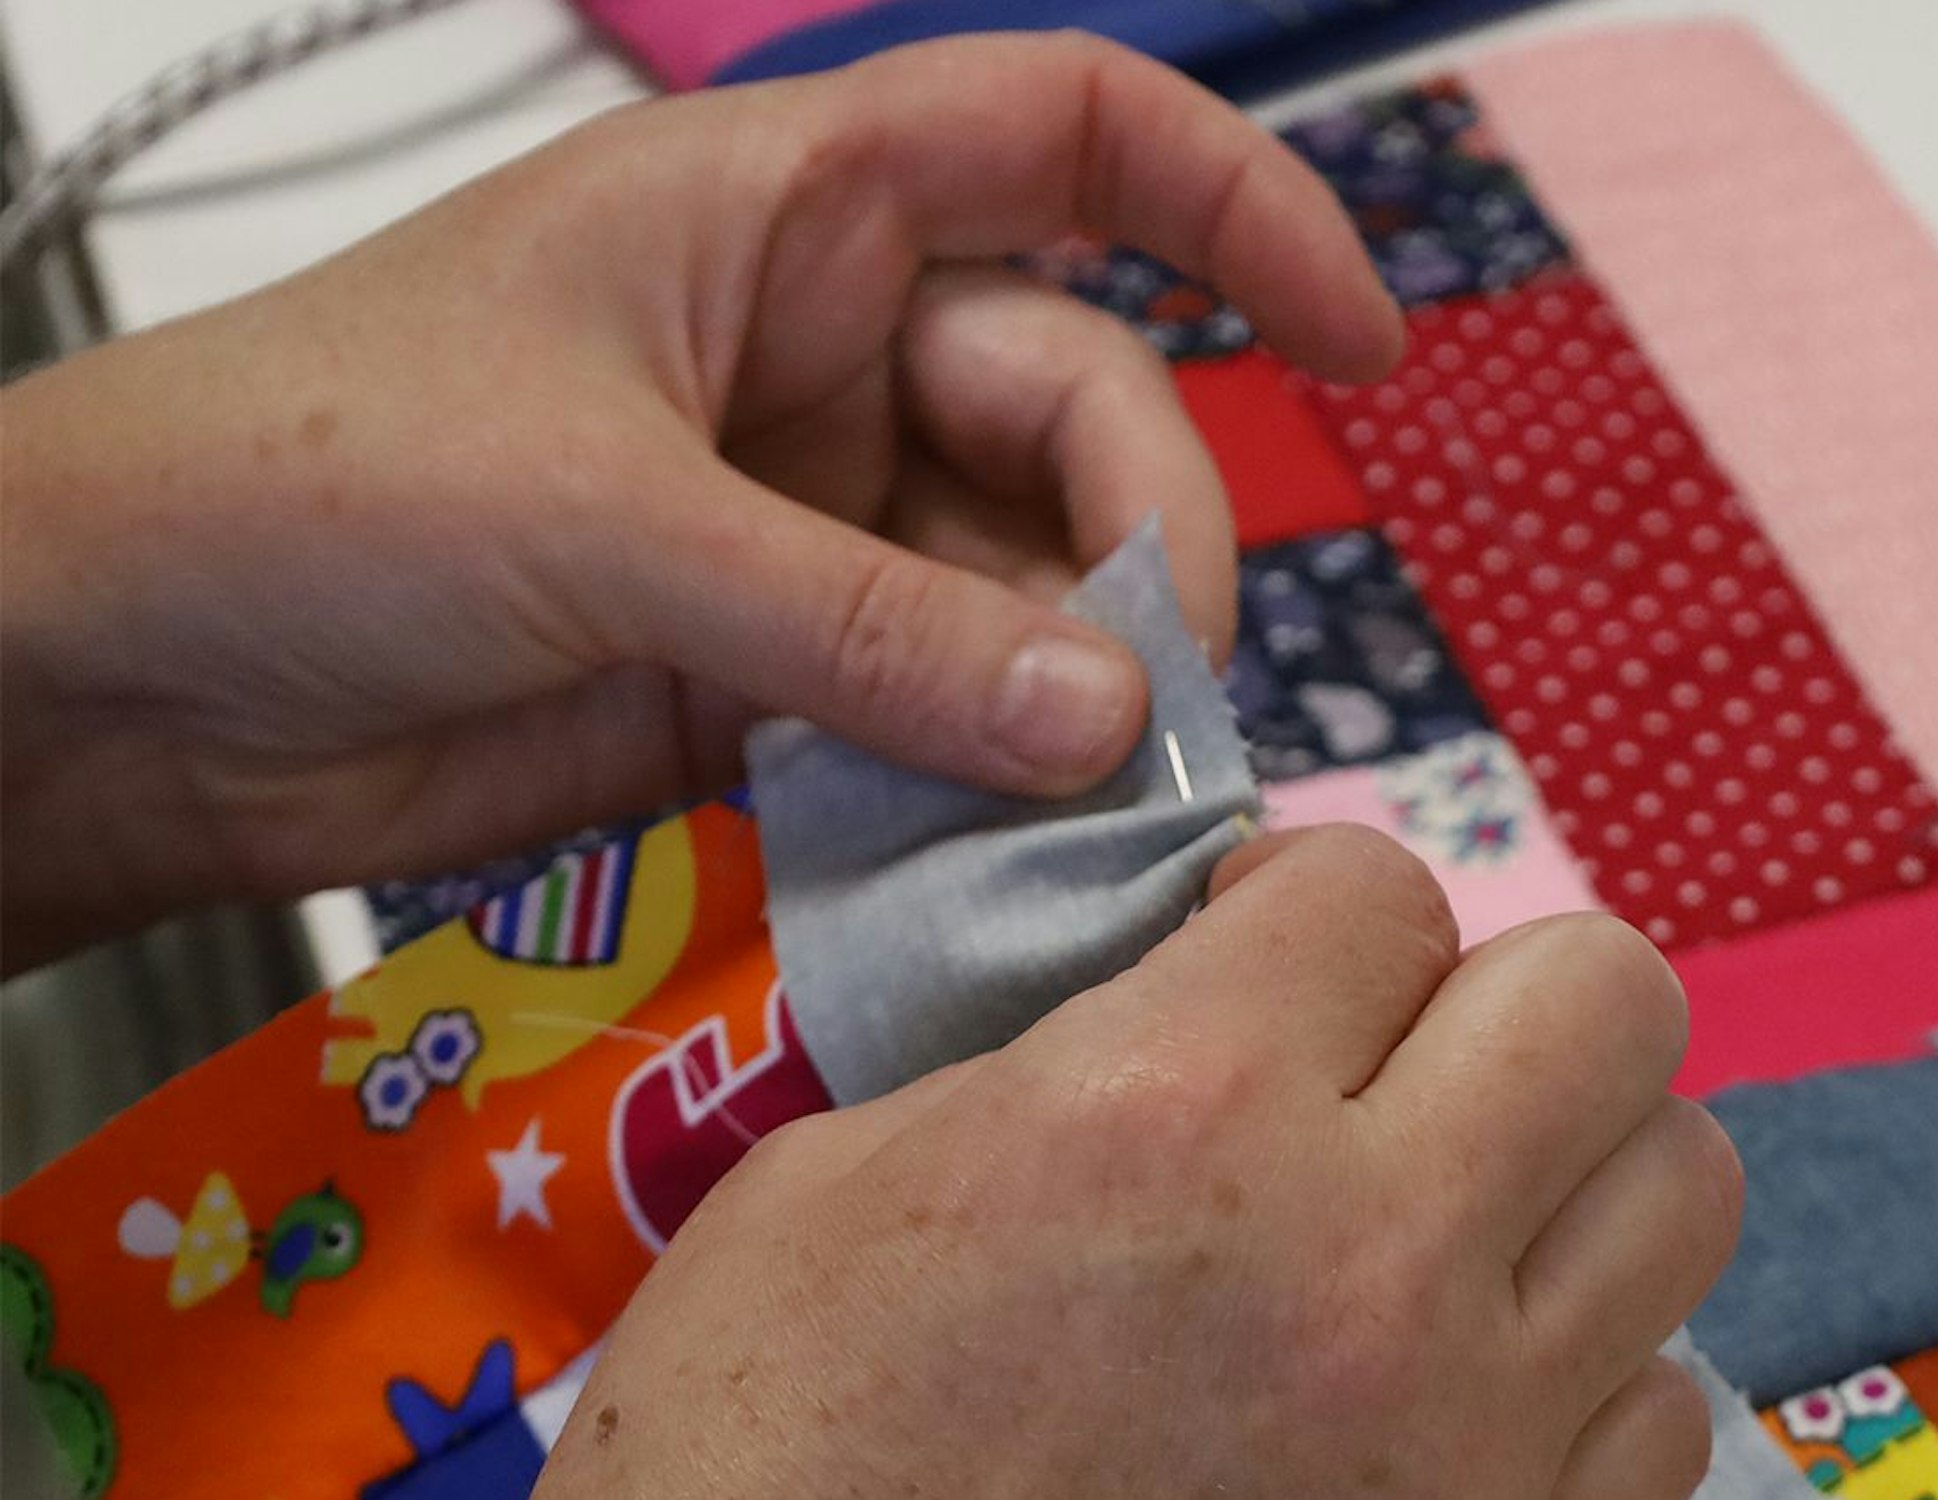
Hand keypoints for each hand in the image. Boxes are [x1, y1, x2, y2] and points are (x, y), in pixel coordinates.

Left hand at [0, 34, 1398, 968]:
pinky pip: (933, 719)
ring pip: (1018, 592)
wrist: (129, 676)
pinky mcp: (767, 682)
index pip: (1070, 141)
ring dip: (1066, 695)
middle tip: (1149, 699)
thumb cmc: (304, 480)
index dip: (1239, 211)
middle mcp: (818, 359)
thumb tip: (1102, 715)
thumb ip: (861, 623)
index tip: (1360, 345)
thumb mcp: (605, 513)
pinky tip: (997, 844)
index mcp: (785, 214)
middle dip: (1138, 545)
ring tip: (1083, 801)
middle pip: (1075, 414)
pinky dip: (980, 782)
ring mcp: (802, 528)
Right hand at [534, 828, 1741, 1499]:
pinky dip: (1574, 1367)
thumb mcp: (849, 1172)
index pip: (1378, 886)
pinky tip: (1443, 1387)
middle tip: (1383, 1056)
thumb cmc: (771, 1431)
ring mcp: (1472, 1439)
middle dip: (1493, 994)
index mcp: (1178, 1108)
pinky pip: (1660, 1407)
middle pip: (1609, 997)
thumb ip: (1059, 1052)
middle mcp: (1371, 1257)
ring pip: (1683, 1188)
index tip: (1256, 949)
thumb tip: (1189, 1002)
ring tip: (1437, 1214)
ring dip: (1562, 1168)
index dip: (1307, 901)